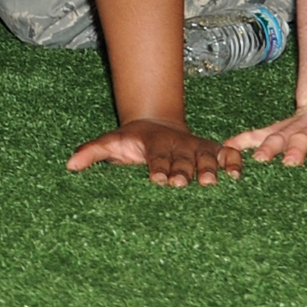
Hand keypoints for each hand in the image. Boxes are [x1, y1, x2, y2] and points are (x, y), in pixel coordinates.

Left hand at [66, 117, 243, 186]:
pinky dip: (233, 162)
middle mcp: (177, 145)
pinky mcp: (213, 150)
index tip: (157, 180)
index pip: (155, 158)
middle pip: (181, 160)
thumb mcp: (110, 143)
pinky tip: (238, 176)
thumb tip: (68, 165)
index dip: (157, 168)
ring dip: (209, 169)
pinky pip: (227, 154)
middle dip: (182, 172)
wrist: (156, 123)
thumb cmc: (131, 141)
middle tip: (182, 183)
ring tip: (211, 183)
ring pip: (206, 158)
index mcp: (153, 145)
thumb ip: (91, 152)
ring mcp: (197, 147)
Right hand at [226, 104, 306, 169]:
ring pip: (276, 140)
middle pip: (304, 144)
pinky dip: (238, 142)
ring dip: (267, 150)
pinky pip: (252, 136)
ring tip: (258, 162)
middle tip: (294, 165)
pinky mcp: (274, 132)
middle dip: (298, 154)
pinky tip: (223, 149)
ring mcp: (290, 133)